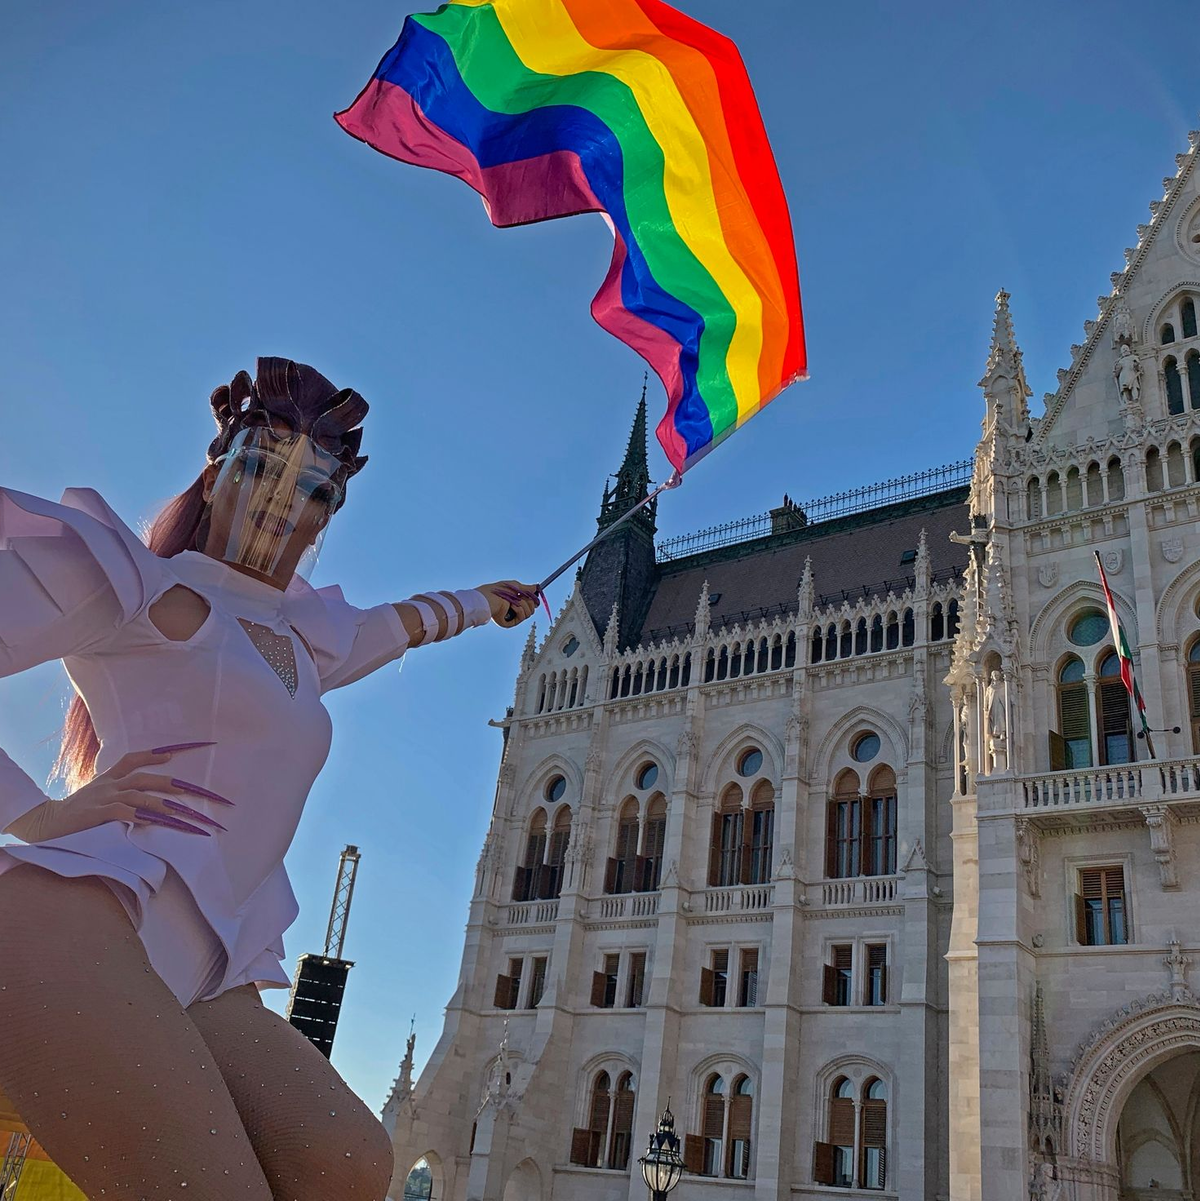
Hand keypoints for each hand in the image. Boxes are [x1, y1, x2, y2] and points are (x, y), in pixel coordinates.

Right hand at [3, 746, 231, 842]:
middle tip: (191, 789)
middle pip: (144, 777)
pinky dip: (140, 815)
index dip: (155, 754)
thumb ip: (119, 796)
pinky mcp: (97, 813)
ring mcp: (103, 798)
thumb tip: (146, 803)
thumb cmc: (75, 813)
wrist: (46, 823)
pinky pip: (124, 812)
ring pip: (139, 794)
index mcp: (109, 777)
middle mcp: (109, 784)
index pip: (134, 758)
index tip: (176, 752)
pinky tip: (153, 820)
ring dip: (162, 802)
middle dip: (170, 783)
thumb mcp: (97, 798)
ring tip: (182, 808)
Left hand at [477, 580, 539, 627]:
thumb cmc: (498, 590)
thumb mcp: (515, 586)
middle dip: (530, 601)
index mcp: (515, 602)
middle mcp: (514, 610)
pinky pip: (522, 617)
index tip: (534, 594)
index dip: (533, 599)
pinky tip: (512, 605)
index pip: (530, 604)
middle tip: (524, 596)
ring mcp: (511, 617)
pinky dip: (519, 610)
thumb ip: (527, 588)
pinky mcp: (509, 623)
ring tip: (514, 600)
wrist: (489, 597)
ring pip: (529, 613)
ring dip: (524, 604)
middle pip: (532, 609)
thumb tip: (536, 587)